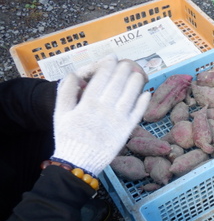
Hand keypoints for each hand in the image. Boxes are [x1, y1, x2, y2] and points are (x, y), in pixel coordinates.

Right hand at [51, 58, 150, 175]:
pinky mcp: (126, 131)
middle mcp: (105, 108)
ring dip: (135, 83)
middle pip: (117, 84)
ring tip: (138, 73)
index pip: (101, 78)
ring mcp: (118, 120)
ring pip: (129, 96)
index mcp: (88, 103)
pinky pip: (137, 114)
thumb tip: (72, 74)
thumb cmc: (68, 137)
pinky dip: (143, 103)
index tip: (112, 57)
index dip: (108, 65)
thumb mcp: (60, 113)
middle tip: (127, 63)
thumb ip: (65, 92)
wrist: (79, 162)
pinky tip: (146, 94)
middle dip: (123, 70)